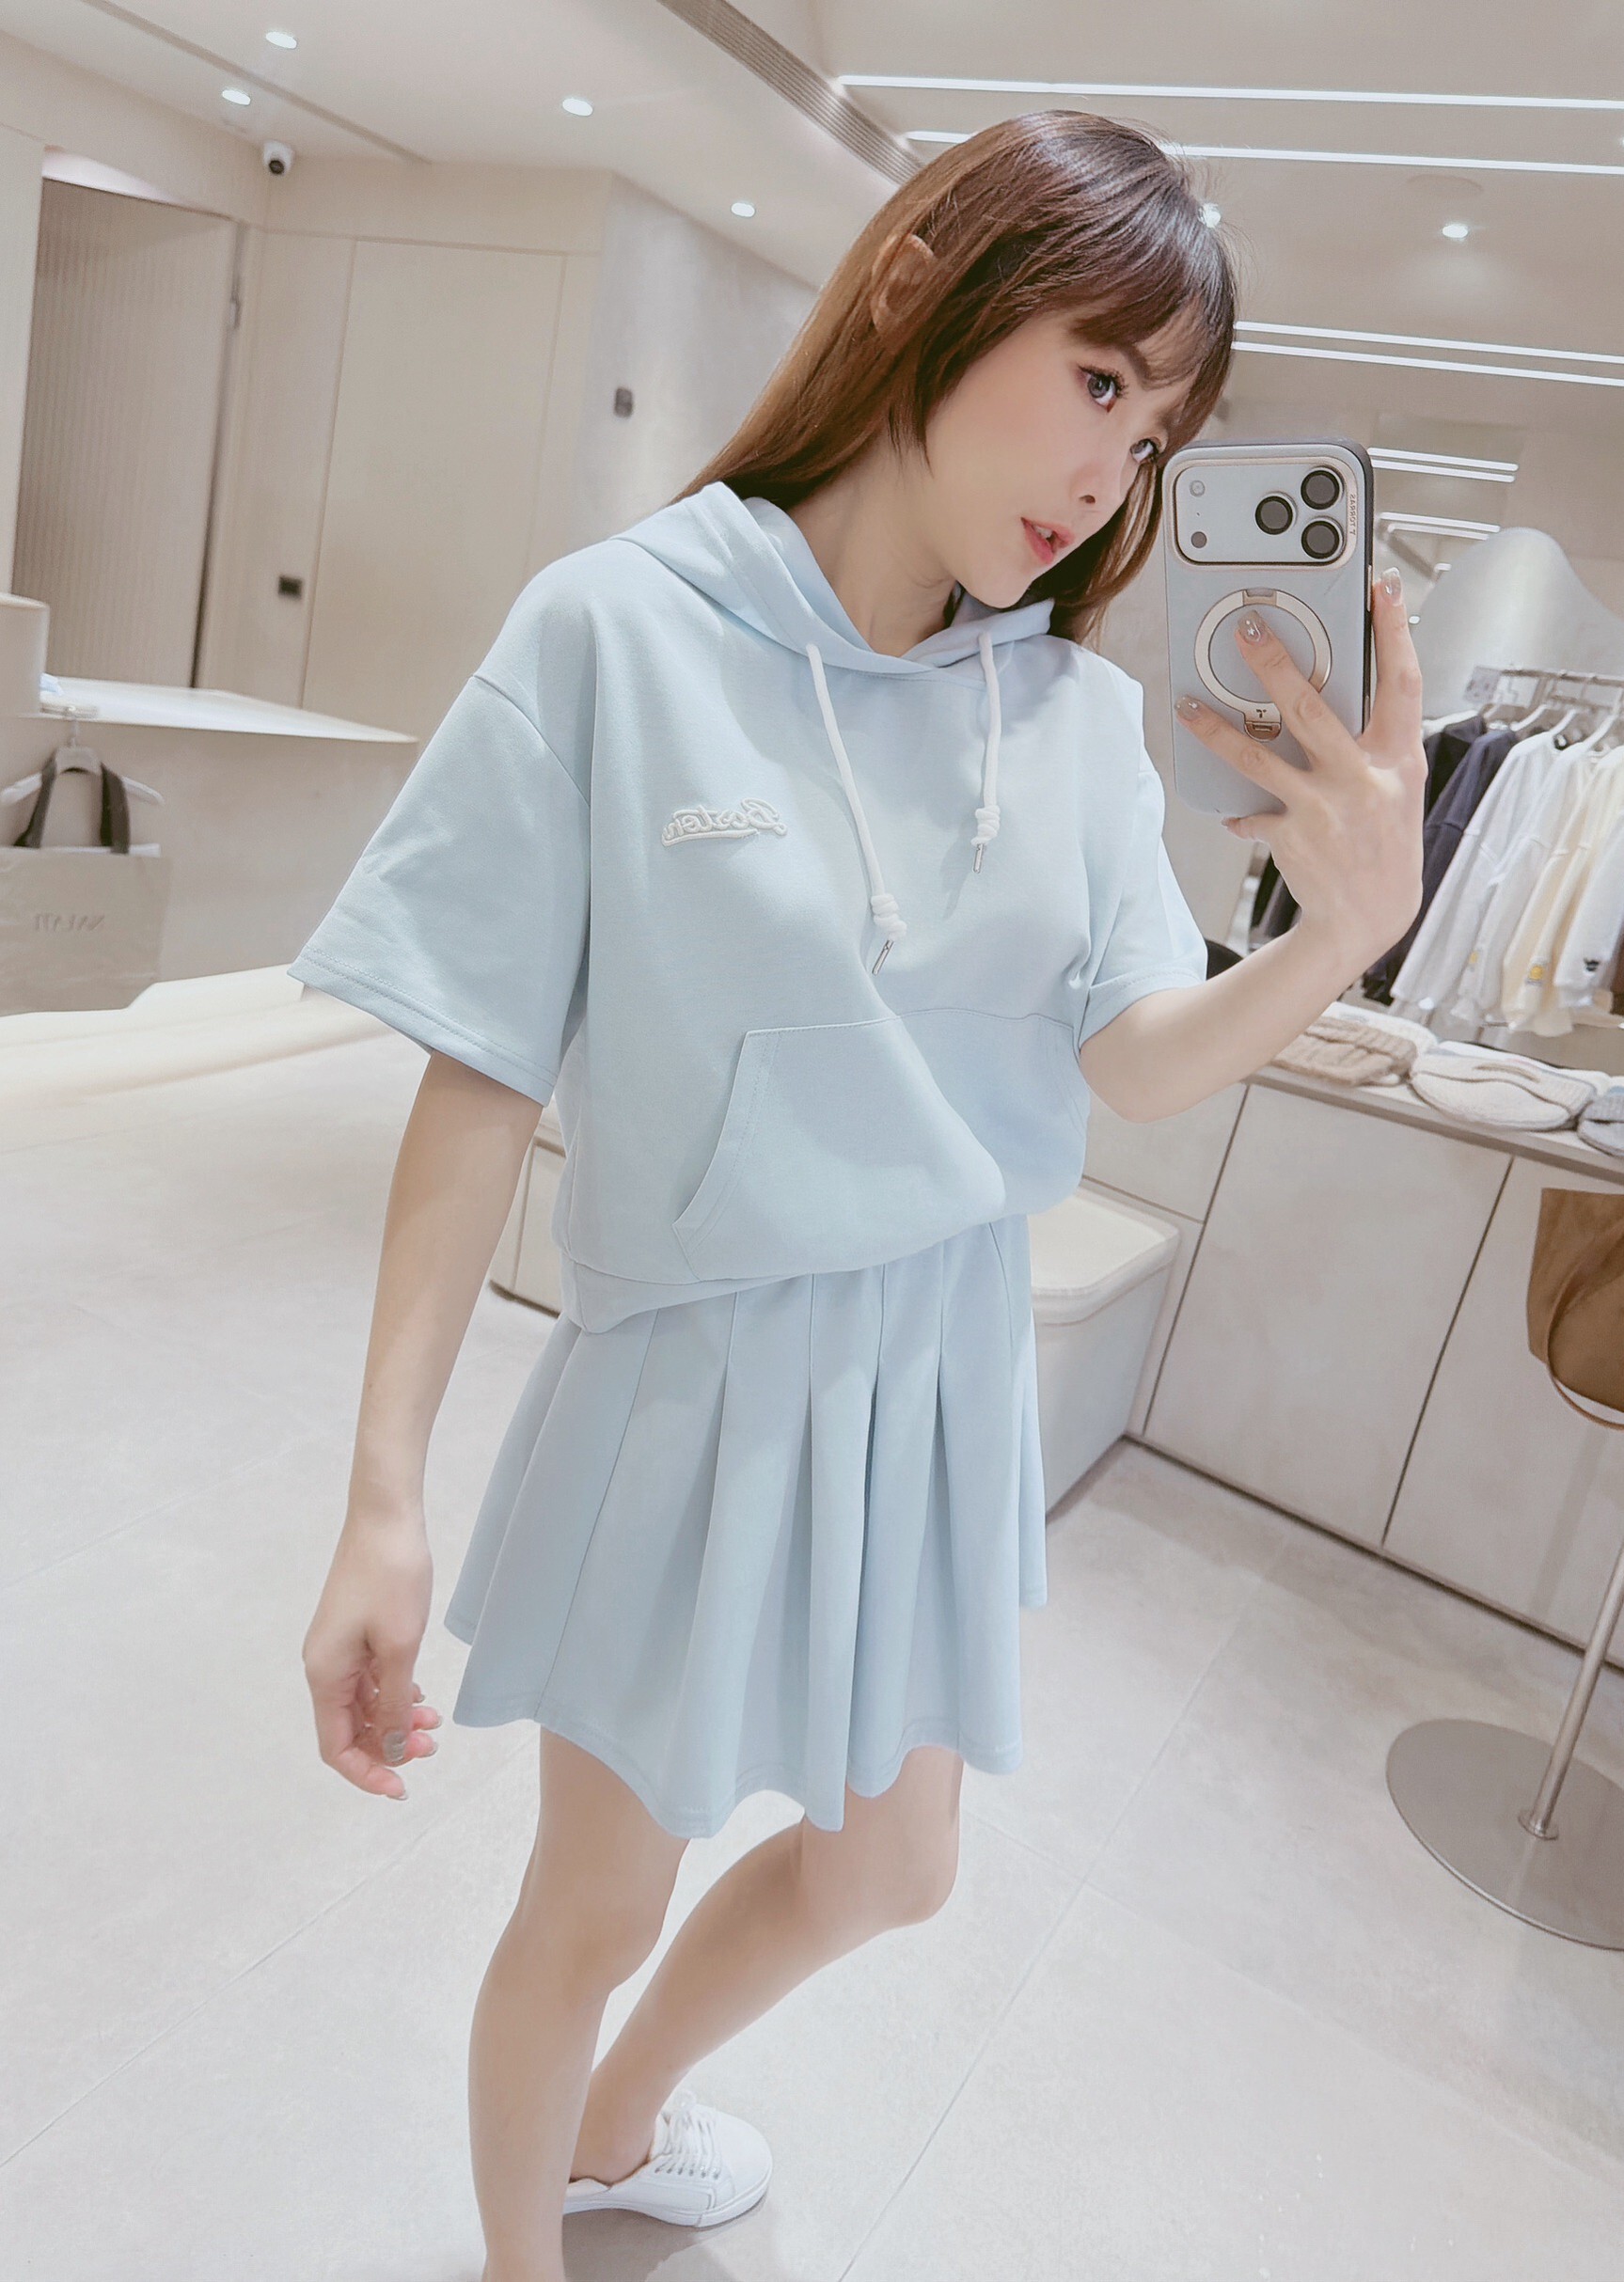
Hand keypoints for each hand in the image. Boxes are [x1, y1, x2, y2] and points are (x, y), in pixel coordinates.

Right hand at [303, 1518, 440, 1799]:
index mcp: (324, 1674)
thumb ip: (392, 1704)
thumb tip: (390, 1748)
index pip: (336, 1746)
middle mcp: (324, 1666)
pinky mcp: (356, 1634)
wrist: (387, 1518)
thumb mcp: (399, 1648)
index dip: (367, 1772)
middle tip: (432, 1744)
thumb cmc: (391, 1577)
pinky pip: (370, 1681)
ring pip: (364, 1706)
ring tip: (434, 1722)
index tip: (402, 1787)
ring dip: (395, 1721)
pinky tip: (421, 1698)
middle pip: (350, 1729)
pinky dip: (394, 1695)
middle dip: (388, 1745)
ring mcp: (339, 1650)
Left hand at [1175, 566, 1426, 965]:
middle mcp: (1365, 780)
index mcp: (1399, 759)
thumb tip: (1334, 688)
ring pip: (1261, 757)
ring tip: (1188, 705)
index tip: (1384, 586)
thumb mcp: (1397, 787)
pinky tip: (1232, 809)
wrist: (1370, 918)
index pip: (1403, 683)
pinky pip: (1252, 810)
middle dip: (1275, 664)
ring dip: (1219, 730)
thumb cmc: (1382, 842)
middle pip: (1311, 709)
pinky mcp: (1293, 837)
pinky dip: (1240, 809)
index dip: (1395, 632)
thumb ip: (1374, 742)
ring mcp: (1326, 810)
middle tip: (1246, 628)